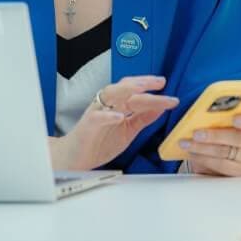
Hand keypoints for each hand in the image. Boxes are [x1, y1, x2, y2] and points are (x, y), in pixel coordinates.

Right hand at [54, 75, 178, 170]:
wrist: (76, 158)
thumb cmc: (100, 142)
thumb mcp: (128, 130)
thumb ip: (143, 118)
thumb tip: (161, 107)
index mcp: (117, 104)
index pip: (135, 90)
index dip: (149, 86)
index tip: (164, 84)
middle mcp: (107, 104)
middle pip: (125, 88)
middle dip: (142, 83)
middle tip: (159, 82)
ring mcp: (97, 112)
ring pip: (110, 95)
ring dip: (126, 91)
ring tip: (141, 89)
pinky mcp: (88, 125)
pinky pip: (97, 117)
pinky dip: (108, 116)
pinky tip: (120, 117)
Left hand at [180, 111, 240, 176]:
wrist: (220, 144)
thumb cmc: (222, 123)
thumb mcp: (223, 113)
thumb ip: (219, 109)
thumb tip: (203, 104)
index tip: (234, 118)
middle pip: (238, 139)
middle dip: (214, 136)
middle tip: (196, 133)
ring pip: (226, 153)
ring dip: (203, 148)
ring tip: (188, 143)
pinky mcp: (239, 170)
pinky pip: (221, 166)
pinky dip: (204, 159)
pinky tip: (193, 153)